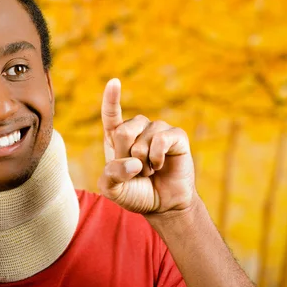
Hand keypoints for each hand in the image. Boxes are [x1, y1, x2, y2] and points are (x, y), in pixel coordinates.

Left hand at [98, 78, 196, 214]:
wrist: (163, 205)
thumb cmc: (136, 193)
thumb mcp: (113, 190)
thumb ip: (111, 176)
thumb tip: (133, 162)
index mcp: (117, 137)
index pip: (111, 114)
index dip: (111, 98)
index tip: (114, 82)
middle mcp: (137, 129)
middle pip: (123, 132)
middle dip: (126, 158)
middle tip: (135, 171)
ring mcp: (157, 130)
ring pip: (142, 139)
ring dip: (143, 163)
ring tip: (149, 171)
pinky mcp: (176, 136)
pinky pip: (161, 140)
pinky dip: (156, 158)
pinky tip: (159, 166)